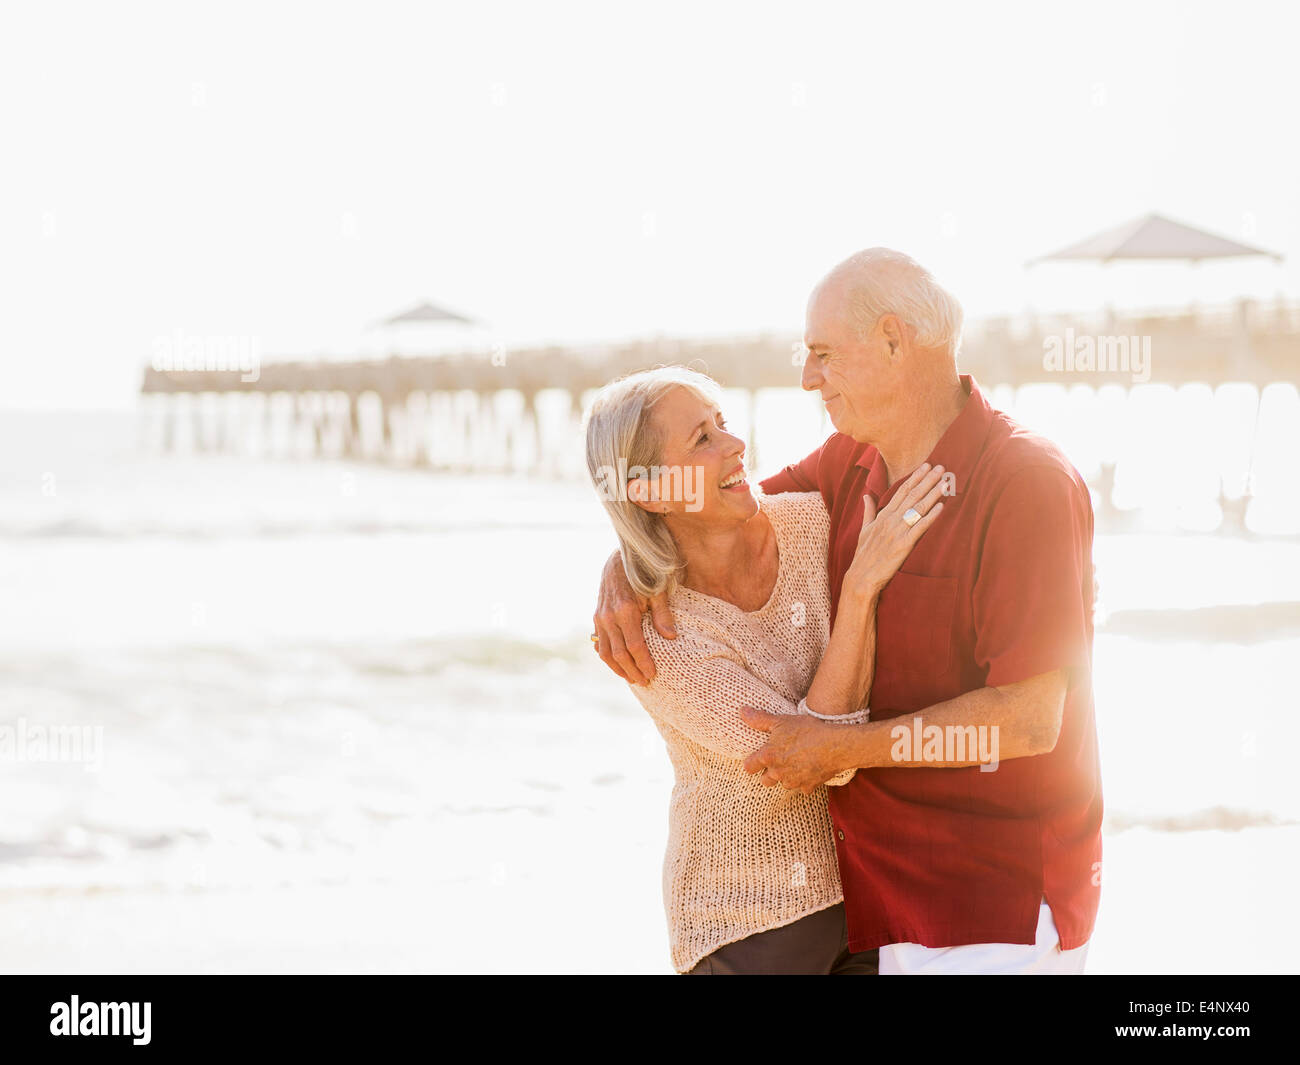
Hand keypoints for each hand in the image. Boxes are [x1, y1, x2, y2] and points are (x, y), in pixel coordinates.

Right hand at [592, 550, 675, 684]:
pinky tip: (619, 665)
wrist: (620, 556)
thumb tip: (670, 637)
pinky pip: (600, 643)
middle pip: (618, 654)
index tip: (653, 675)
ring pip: (605, 652)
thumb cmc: (644, 572)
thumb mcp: (658, 589)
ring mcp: (600, 617)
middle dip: (631, 671)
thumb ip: (663, 614)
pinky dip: (608, 657)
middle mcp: (608, 616)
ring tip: (632, 679)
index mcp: (625, 610)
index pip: (634, 646)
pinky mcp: (596, 616)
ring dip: (618, 668)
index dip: (643, 663)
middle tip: (645, 683)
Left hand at [738, 707, 853, 793]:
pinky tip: (810, 768)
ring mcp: (793, 782)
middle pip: (765, 780)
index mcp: (769, 756)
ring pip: (784, 784)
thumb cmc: (807, 731)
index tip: (755, 759)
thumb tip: (742, 711)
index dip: (751, 763)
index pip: (749, 767)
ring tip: (796, 762)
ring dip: (787, 776)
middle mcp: (778, 773)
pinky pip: (802, 787)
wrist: (835, 746)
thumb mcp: (782, 721)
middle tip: (778, 760)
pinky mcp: (808, 787)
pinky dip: (804, 780)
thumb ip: (760, 719)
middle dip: (769, 773)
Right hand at [843, 462, 946, 601]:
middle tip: (941, 468)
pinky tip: (941, 507)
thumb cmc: (864, 555)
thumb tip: (866, 496)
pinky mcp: (903, 545)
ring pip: (918, 508)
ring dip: (933, 494)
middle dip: (927, 480)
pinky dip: (931, 516)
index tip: (926, 466)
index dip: (915, 478)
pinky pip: (920, 528)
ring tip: (945, 483)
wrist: (861, 576)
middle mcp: (890, 520)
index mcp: (883, 516)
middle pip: (912, 496)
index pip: (901, 492)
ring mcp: (897, 532)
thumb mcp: (864, 530)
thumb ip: (868, 511)